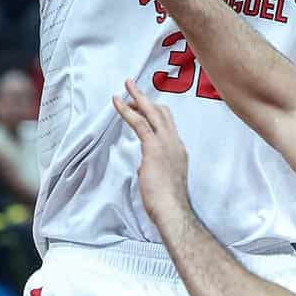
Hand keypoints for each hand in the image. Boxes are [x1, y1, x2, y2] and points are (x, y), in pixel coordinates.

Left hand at [117, 80, 190, 211]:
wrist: (172, 209)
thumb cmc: (167, 201)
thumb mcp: (164, 179)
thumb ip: (156, 167)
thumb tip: (146, 166)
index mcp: (178, 150)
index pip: (167, 124)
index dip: (154, 113)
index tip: (142, 107)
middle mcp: (175, 142)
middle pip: (162, 112)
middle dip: (147, 99)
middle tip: (133, 87)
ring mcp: (166, 143)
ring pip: (151, 112)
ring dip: (137, 97)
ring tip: (126, 86)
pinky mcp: (153, 147)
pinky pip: (139, 122)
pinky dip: (127, 110)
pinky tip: (117, 102)